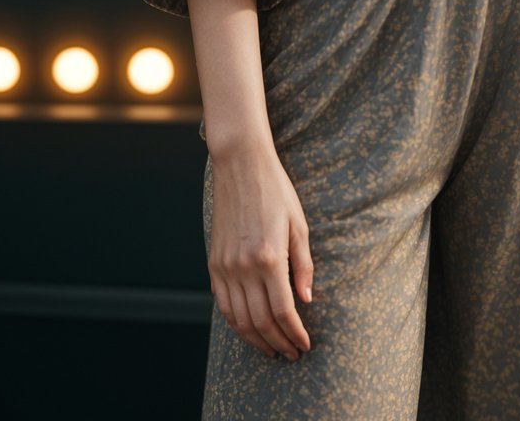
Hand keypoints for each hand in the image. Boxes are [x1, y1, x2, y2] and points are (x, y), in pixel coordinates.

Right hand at [207, 142, 313, 361]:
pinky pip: (222, 304)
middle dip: (278, 342)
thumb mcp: (299, 225)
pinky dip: (236, 323)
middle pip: (260, 321)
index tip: (304, 345)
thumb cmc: (276, 191)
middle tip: (292, 353)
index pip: (283, 311)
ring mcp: (225, 266)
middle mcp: (244, 266)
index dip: (295, 333)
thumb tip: (306, 300)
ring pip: (238, 319)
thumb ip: (303, 265)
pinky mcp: (214, 263)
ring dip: (257, 339)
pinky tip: (250, 329)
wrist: (241, 166)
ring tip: (273, 349)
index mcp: (269, 257)